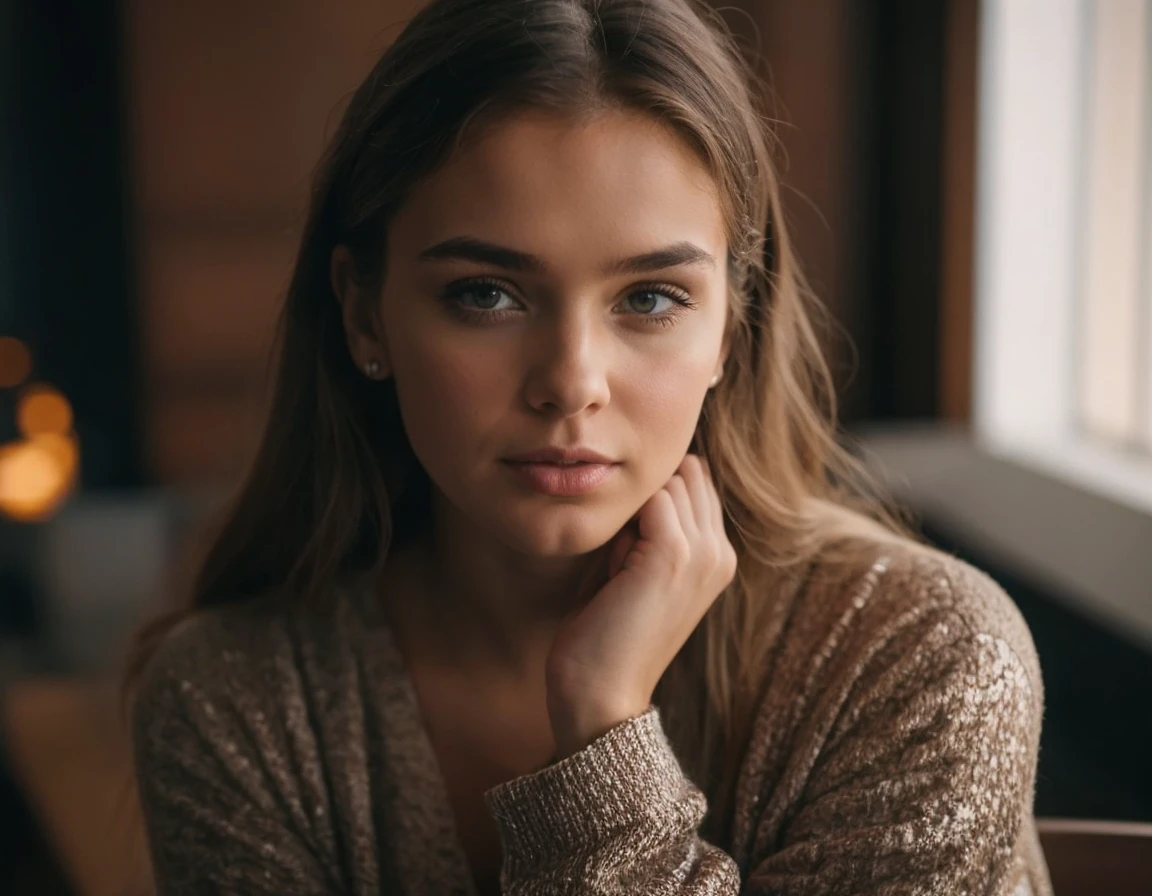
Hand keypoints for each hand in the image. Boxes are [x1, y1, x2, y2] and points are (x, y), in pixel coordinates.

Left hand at [544, 453, 736, 758]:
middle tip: (620, 560)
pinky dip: (621, 525)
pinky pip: (650, 497)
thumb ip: (647, 528)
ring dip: (631, 511)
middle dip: (643, 500)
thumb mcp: (635, 571)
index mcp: (718, 557)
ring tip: (619, 569)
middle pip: (684, 474)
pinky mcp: (675, 553)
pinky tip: (615, 570)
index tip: (627, 549)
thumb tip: (639, 477)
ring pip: (668, 480)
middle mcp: (722, 552)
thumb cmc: (604, 634)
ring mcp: (704, 551)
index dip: (651, 499)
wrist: (601, 696)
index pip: (693, 481)